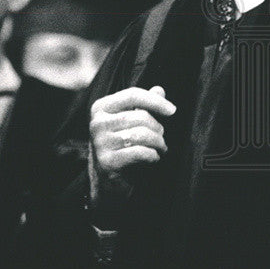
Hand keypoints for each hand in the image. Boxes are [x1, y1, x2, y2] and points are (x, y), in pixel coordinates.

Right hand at [88, 85, 175, 216]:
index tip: (172, 110)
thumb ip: (144, 104)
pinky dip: (153, 155)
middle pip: (140, 117)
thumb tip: (159, 89)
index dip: (156, 101)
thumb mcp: (131, 121)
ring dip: (158, 143)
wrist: (107, 179)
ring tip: (161, 148)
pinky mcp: (107, 161)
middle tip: (162, 138)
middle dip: (158, 128)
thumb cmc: (122, 145)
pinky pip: (140, 152)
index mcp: (101, 108)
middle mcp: (97, 123)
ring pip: (141, 134)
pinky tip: (154, 158)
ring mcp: (100, 143)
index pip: (132, 95)